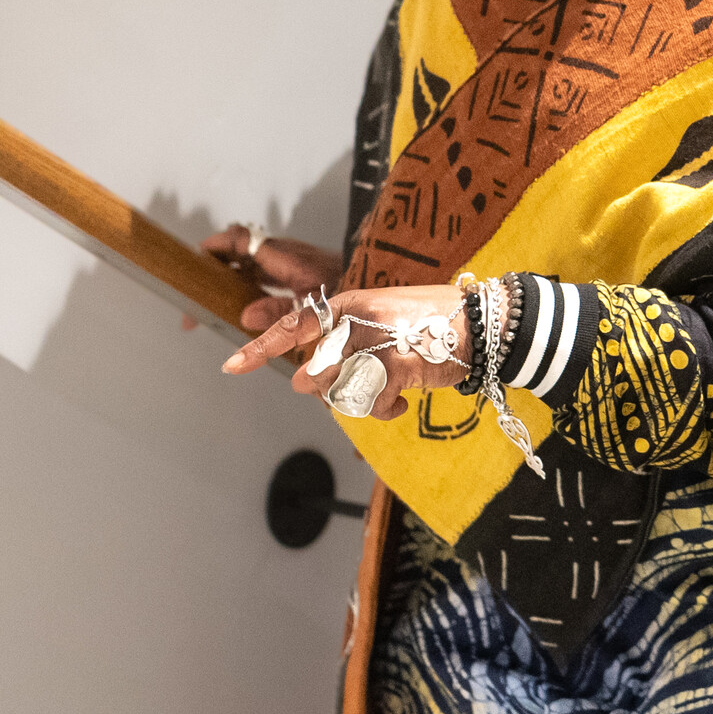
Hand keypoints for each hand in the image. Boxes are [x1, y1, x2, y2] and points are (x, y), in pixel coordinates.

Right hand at [202, 225, 345, 363]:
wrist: (378, 280)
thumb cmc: (351, 289)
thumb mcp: (314, 307)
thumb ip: (279, 313)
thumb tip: (245, 316)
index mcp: (286, 257)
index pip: (241, 239)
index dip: (215, 246)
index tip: (195, 261)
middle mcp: (285, 253)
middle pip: (240, 250)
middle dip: (215, 267)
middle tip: (197, 292)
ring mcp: (291, 259)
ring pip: (250, 261)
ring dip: (230, 276)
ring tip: (211, 300)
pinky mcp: (298, 269)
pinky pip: (264, 271)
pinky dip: (247, 282)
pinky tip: (241, 303)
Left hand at [221, 283, 471, 421]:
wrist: (481, 323)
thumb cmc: (430, 323)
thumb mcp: (380, 318)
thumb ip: (344, 342)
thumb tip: (308, 380)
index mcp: (348, 303)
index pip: (294, 325)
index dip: (260, 347)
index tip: (231, 366)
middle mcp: (355, 318)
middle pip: (315, 375)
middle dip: (333, 391)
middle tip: (364, 383)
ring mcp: (374, 341)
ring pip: (340, 394)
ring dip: (364, 402)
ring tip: (388, 390)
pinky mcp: (395, 366)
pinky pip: (372, 405)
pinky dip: (386, 411)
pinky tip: (403, 400)